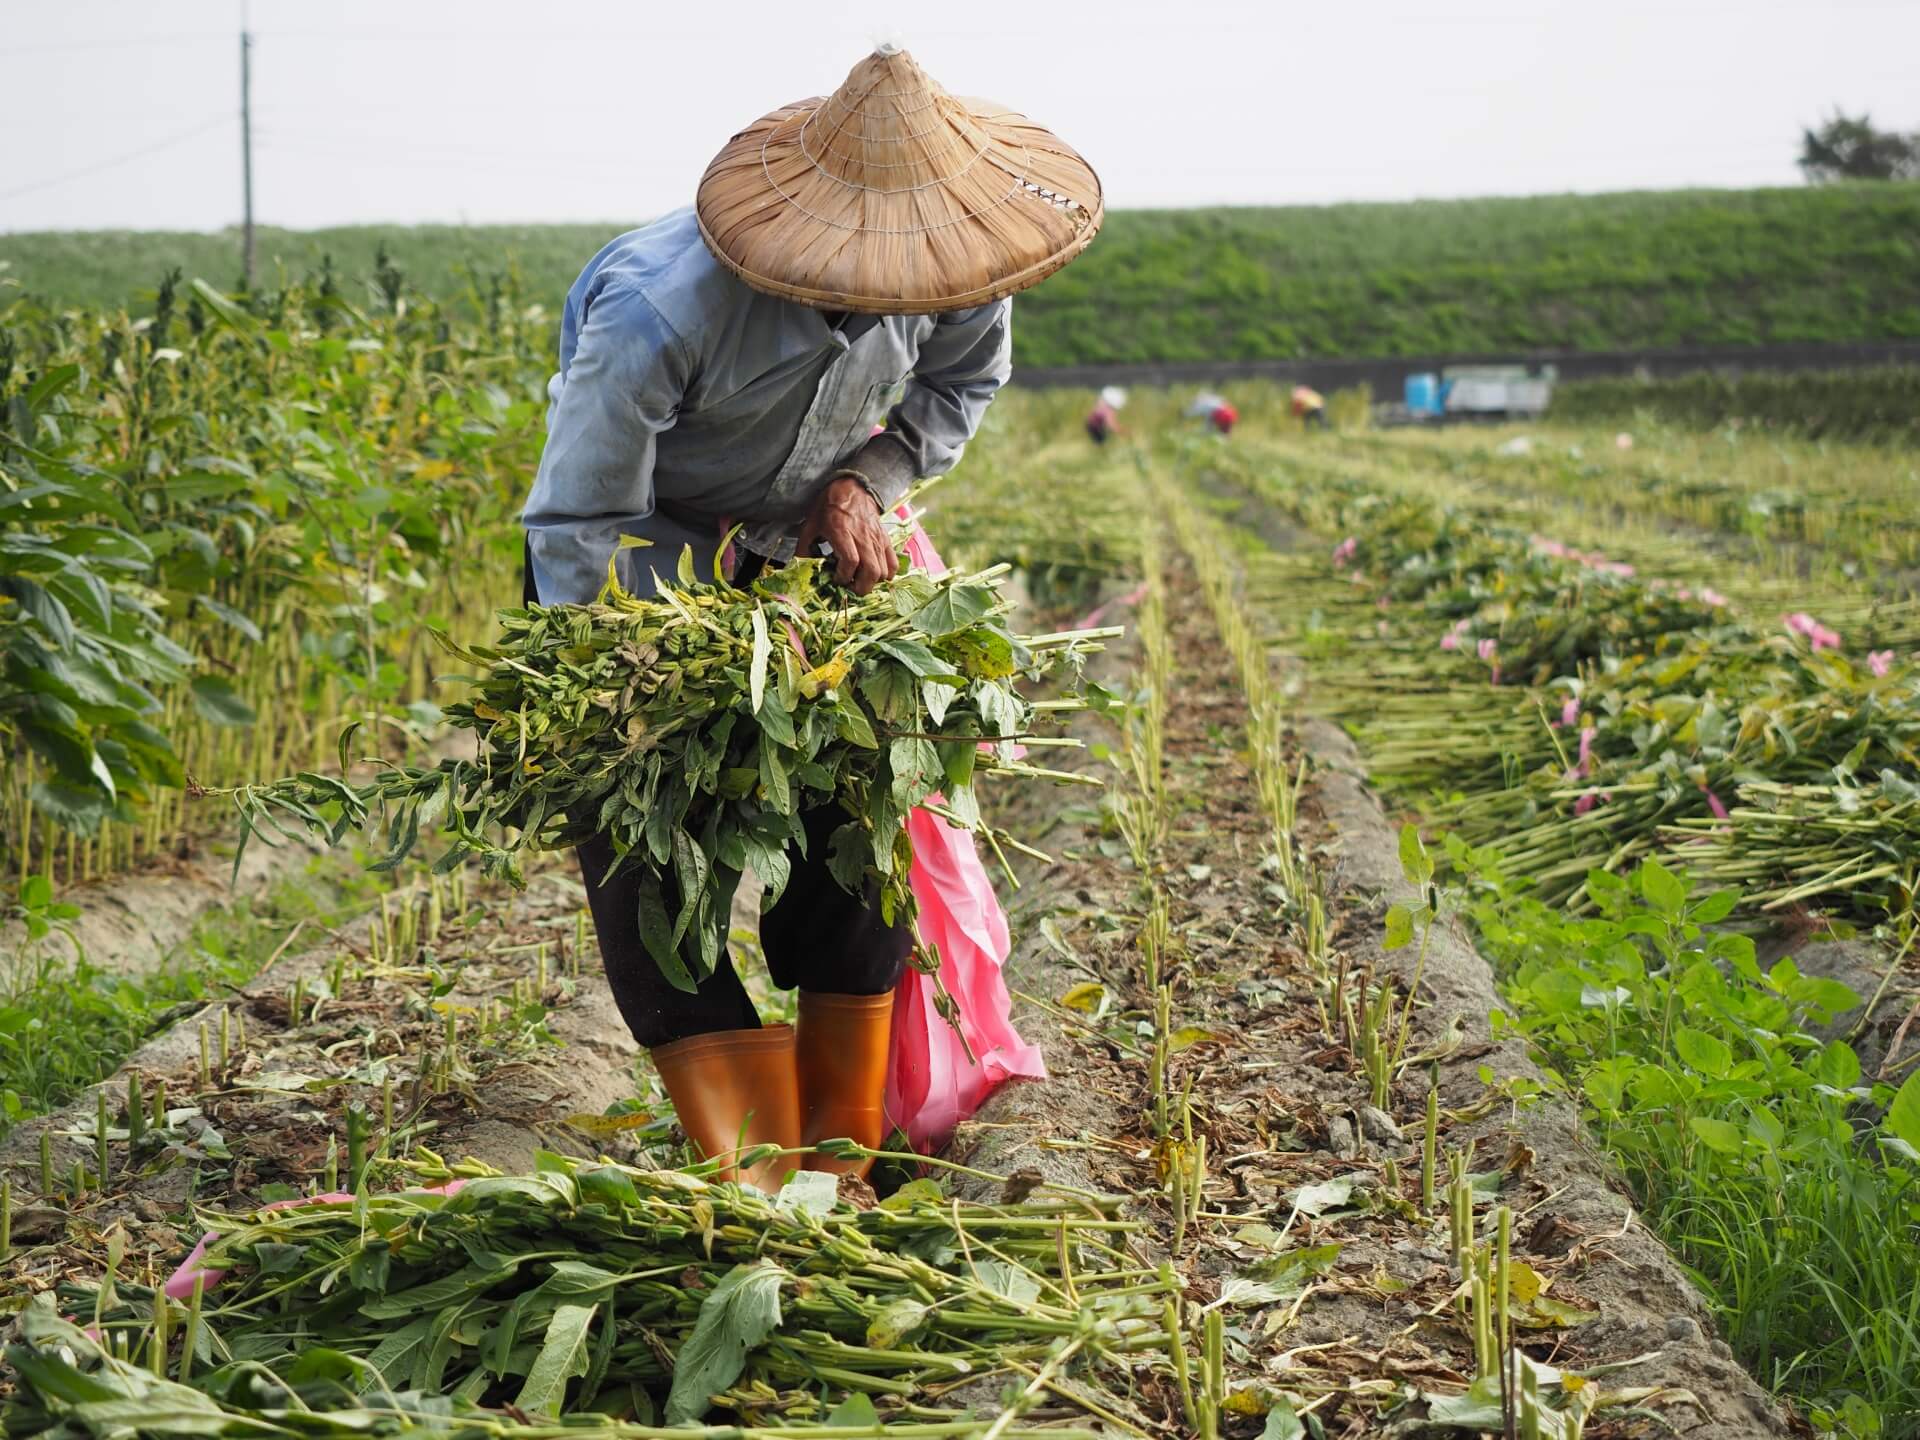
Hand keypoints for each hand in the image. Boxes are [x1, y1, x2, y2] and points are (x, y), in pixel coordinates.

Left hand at [795, 475, 893, 594]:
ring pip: (883, 571)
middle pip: (871, 571)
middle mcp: (862, 536)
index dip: (843, 577)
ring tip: (859, 581)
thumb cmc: (828, 506)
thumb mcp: (810, 525)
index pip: (850, 562)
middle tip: (849, 588)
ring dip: (872, 582)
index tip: (835, 580)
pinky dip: (887, 574)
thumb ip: (804, 549)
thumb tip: (800, 570)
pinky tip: (875, 575)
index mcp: (841, 531)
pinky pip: (893, 563)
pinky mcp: (885, 539)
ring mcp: (877, 538)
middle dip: (860, 587)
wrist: (850, 487)